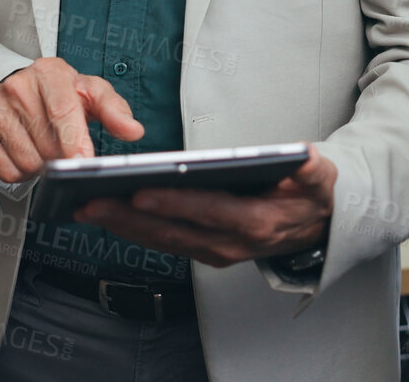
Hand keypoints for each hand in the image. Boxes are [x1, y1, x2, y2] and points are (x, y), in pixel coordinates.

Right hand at [0, 57, 143, 182]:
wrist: (9, 84)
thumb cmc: (55, 91)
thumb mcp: (87, 91)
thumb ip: (114, 109)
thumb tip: (133, 130)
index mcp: (49, 73)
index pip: (63, 110)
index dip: (75, 141)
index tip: (84, 162)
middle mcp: (18, 88)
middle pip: (48, 144)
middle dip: (63, 156)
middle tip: (65, 148)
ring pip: (28, 162)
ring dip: (43, 167)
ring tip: (45, 149)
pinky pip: (7, 171)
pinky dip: (21, 172)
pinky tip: (26, 154)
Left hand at [79, 147, 337, 267]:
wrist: (318, 228)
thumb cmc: (311, 196)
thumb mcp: (321, 178)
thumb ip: (313, 170)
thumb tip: (306, 156)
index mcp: (256, 222)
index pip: (207, 212)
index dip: (173, 203)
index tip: (140, 192)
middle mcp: (231, 244)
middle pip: (173, 231)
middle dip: (129, 217)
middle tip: (90, 201)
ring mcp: (216, 252)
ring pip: (162, 241)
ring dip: (123, 226)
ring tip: (86, 206)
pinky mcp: (205, 252)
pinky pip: (164, 243)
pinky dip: (134, 230)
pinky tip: (108, 215)